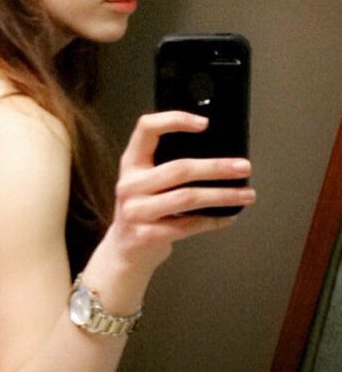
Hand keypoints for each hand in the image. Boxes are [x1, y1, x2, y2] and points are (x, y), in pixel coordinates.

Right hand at [107, 111, 254, 272]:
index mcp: (131, 163)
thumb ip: (166, 166)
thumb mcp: (144, 182)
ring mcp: (136, 211)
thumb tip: (218, 156)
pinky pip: (188, 226)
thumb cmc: (143, 211)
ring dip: (222, 195)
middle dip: (217, 167)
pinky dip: (214, 221)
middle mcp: (130, 184)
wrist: (124, 251)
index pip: (146, 129)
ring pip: (188, 197)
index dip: (175, 120)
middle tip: (243, 167)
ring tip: (247, 194)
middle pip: (179, 169)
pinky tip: (229, 216)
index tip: (204, 123)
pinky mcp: (147, 235)